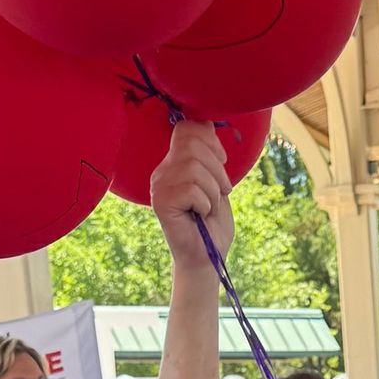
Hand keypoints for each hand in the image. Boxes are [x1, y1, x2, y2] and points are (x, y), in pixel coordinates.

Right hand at [151, 120, 232, 268]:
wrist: (207, 256)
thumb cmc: (213, 222)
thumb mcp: (216, 181)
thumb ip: (209, 154)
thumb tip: (206, 122)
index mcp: (174, 162)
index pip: (187, 128)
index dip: (211, 141)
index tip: (220, 162)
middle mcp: (162, 171)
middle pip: (193, 144)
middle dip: (217, 169)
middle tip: (219, 192)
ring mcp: (159, 186)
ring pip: (195, 168)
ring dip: (213, 191)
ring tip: (208, 207)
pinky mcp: (160, 203)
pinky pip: (192, 189)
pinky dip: (206, 204)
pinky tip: (199, 216)